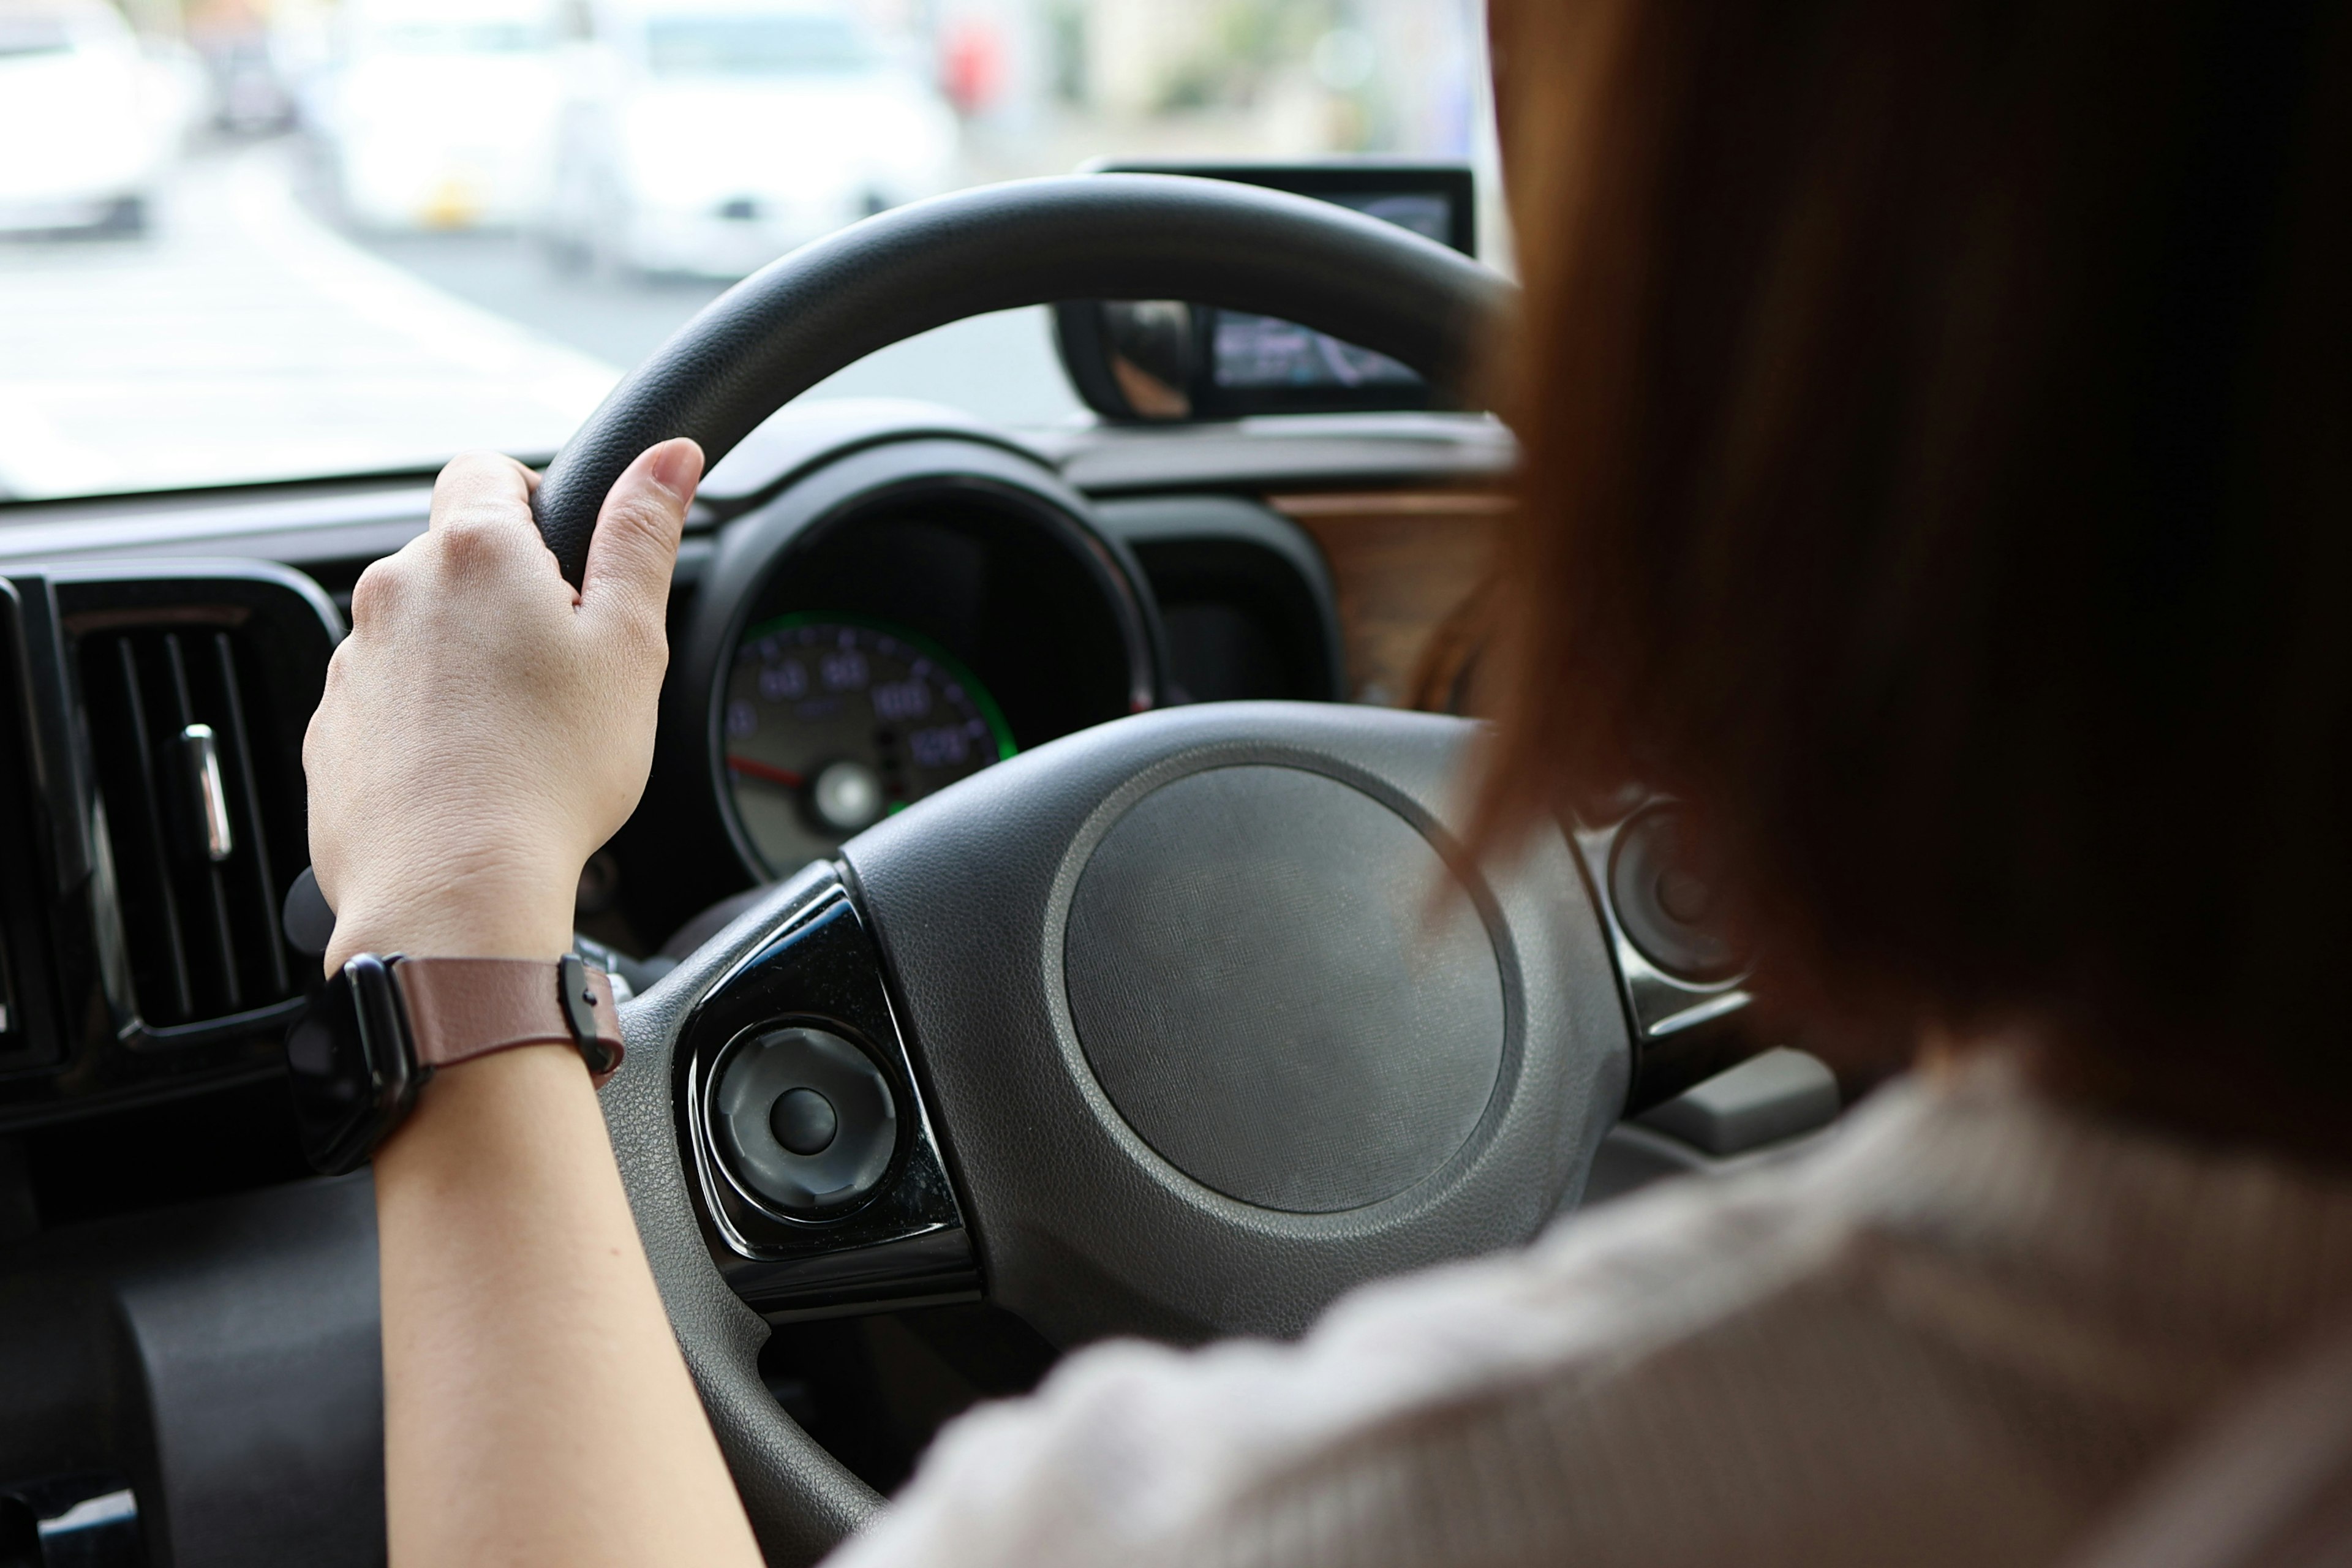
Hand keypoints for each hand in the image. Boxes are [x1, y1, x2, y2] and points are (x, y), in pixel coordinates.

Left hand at [306, 440, 701, 970]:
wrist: (456, 893)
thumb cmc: (551, 775)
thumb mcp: (631, 645)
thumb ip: (642, 535)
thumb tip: (666, 457)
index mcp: (473, 553)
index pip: (486, 468)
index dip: (533, 501)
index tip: (566, 559)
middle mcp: (395, 592)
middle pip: (453, 557)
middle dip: (507, 595)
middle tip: (562, 667)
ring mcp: (352, 663)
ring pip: (419, 633)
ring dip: (462, 661)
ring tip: (517, 733)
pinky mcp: (330, 731)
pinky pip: (386, 702)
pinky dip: (424, 722)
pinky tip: (471, 772)